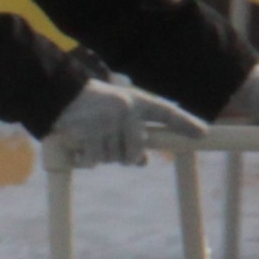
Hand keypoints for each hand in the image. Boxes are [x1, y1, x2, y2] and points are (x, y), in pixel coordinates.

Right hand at [47, 80, 208, 167]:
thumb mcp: (115, 116)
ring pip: (114, 158)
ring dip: (102, 155)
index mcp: (135, 101)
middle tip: (109, 143)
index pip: (165, 112)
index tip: (202, 133)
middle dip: (125, 157)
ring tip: (90, 136)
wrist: (56, 95)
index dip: (184, 123)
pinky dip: (87, 158)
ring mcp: (108, 122)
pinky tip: (80, 143)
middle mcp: (125, 110)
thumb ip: (131, 137)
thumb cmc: (90, 107)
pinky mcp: (91, 133)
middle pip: (136, 152)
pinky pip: (95, 161)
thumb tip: (143, 163)